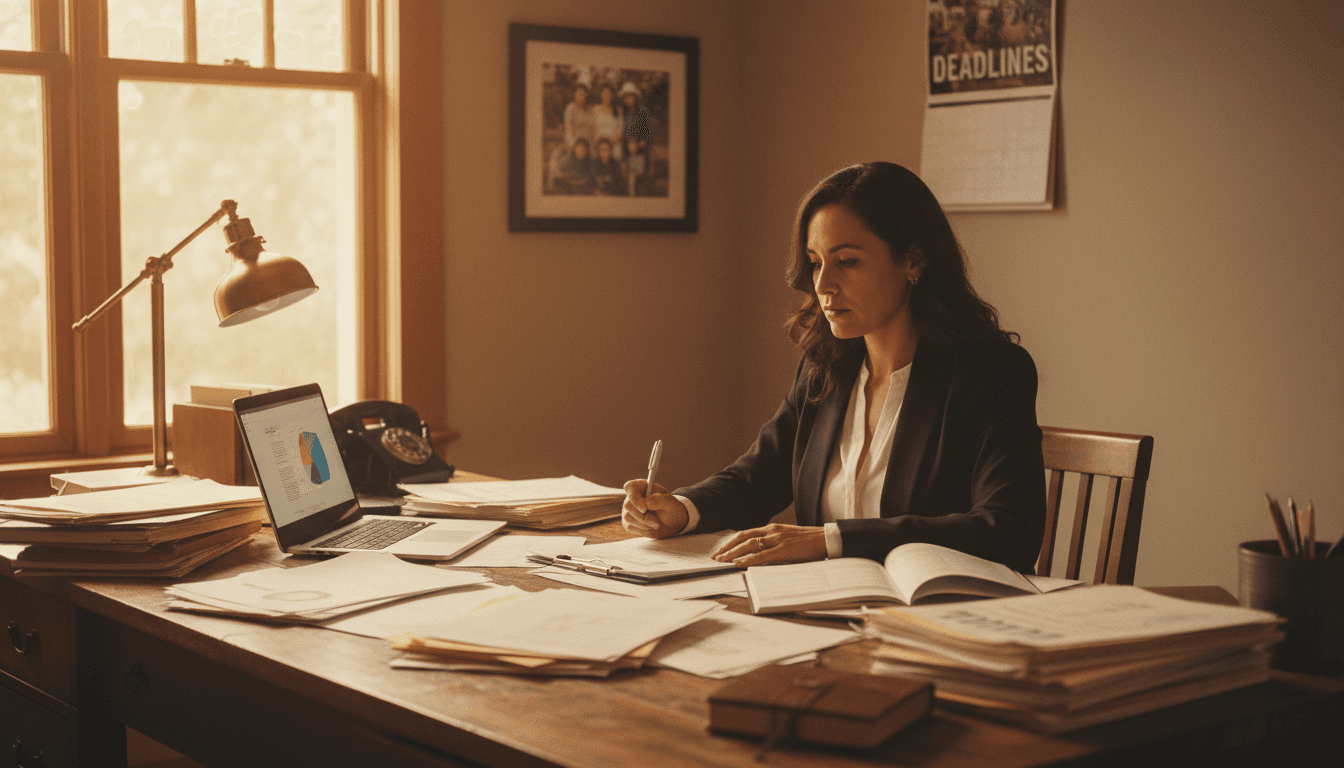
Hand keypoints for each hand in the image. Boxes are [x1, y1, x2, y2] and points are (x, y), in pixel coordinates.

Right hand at [621, 479, 688, 538]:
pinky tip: (650, 527)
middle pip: (627, 505)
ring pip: (627, 517)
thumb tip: (646, 502)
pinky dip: (641, 529)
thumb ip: (659, 500)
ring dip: (644, 524)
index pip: (630, 487)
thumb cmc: (671, 509)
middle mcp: (632, 498)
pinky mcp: (627, 521)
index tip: (644, 509)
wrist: (672, 524)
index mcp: (642, 487)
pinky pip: (629, 526)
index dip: (634, 497)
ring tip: (656, 524)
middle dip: (642, 516)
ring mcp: (628, 510)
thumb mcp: (670, 503)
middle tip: (656, 523)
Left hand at [710, 524, 826, 566]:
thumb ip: (774, 545)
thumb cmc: (809, 542)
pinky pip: (762, 555)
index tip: (721, 550)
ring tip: (722, 561)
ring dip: (733, 553)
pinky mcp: (784, 549)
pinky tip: (739, 564)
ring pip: (749, 545)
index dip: (731, 542)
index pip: (746, 533)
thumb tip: (760, 555)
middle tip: (715, 557)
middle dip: (726, 547)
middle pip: (742, 537)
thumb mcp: (788, 540)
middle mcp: (772, 531)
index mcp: (772, 528)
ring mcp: (777, 539)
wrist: (827, 539)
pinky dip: (748, 559)